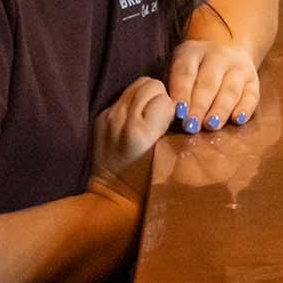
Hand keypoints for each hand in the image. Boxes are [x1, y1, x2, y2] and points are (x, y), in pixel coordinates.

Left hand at [87, 76, 176, 207]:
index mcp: (141, 132)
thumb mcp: (169, 158)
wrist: (113, 198)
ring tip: (151, 115)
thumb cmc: (149, 184)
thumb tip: (181, 108)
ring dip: (148, 96)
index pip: (165, 99)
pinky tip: (137, 120)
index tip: (174, 122)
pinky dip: (135, 103)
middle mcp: (121, 120)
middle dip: (161, 96)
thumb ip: (174, 129)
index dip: (173, 108)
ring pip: (136, 85)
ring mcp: (109, 117)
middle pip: (150, 84)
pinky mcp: (101, 117)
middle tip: (165, 116)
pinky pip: (124, 97)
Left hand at [167, 39, 261, 133]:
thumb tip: (171, 115)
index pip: (186, 73)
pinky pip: (251, 95)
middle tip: (191, 126)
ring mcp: (239, 67)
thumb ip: (173, 89)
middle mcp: (218, 55)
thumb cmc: (193, 71)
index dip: (182, 93)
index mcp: (192, 51)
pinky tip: (237, 119)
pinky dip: (245, 108)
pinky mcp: (253, 81)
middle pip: (208, 82)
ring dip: (220, 109)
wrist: (225, 54)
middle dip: (199, 106)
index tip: (178, 113)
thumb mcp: (178, 70)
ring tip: (211, 125)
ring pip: (230, 90)